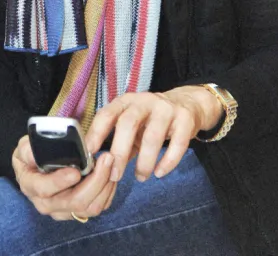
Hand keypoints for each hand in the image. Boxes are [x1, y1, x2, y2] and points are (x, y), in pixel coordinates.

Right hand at [12, 135, 117, 220]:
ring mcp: (63, 210)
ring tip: (110, 162)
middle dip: (95, 181)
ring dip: (105, 186)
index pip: (44, 189)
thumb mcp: (25, 147)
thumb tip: (35, 152)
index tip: (75, 171)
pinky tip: (110, 174)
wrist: (35, 169)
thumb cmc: (32, 155)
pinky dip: (108, 191)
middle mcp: (46, 204)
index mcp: (31, 186)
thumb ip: (28, 149)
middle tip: (106, 158)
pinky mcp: (77, 211)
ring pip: (89, 208)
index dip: (60, 181)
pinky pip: (98, 207)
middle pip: (75, 202)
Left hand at [85, 87, 222, 183]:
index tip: (90, 154)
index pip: (107, 114)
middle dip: (120, 152)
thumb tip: (97, 164)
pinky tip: (160, 173)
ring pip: (152, 136)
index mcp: (126, 101)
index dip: (97, 133)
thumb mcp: (132, 124)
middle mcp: (145, 101)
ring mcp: (166, 109)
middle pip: (128, 123)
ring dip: (144, 161)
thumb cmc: (150, 119)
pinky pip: (178, 144)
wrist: (187, 104)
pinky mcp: (186, 120)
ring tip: (141, 177)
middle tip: (115, 175)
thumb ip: (117, 138)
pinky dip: (168, 162)